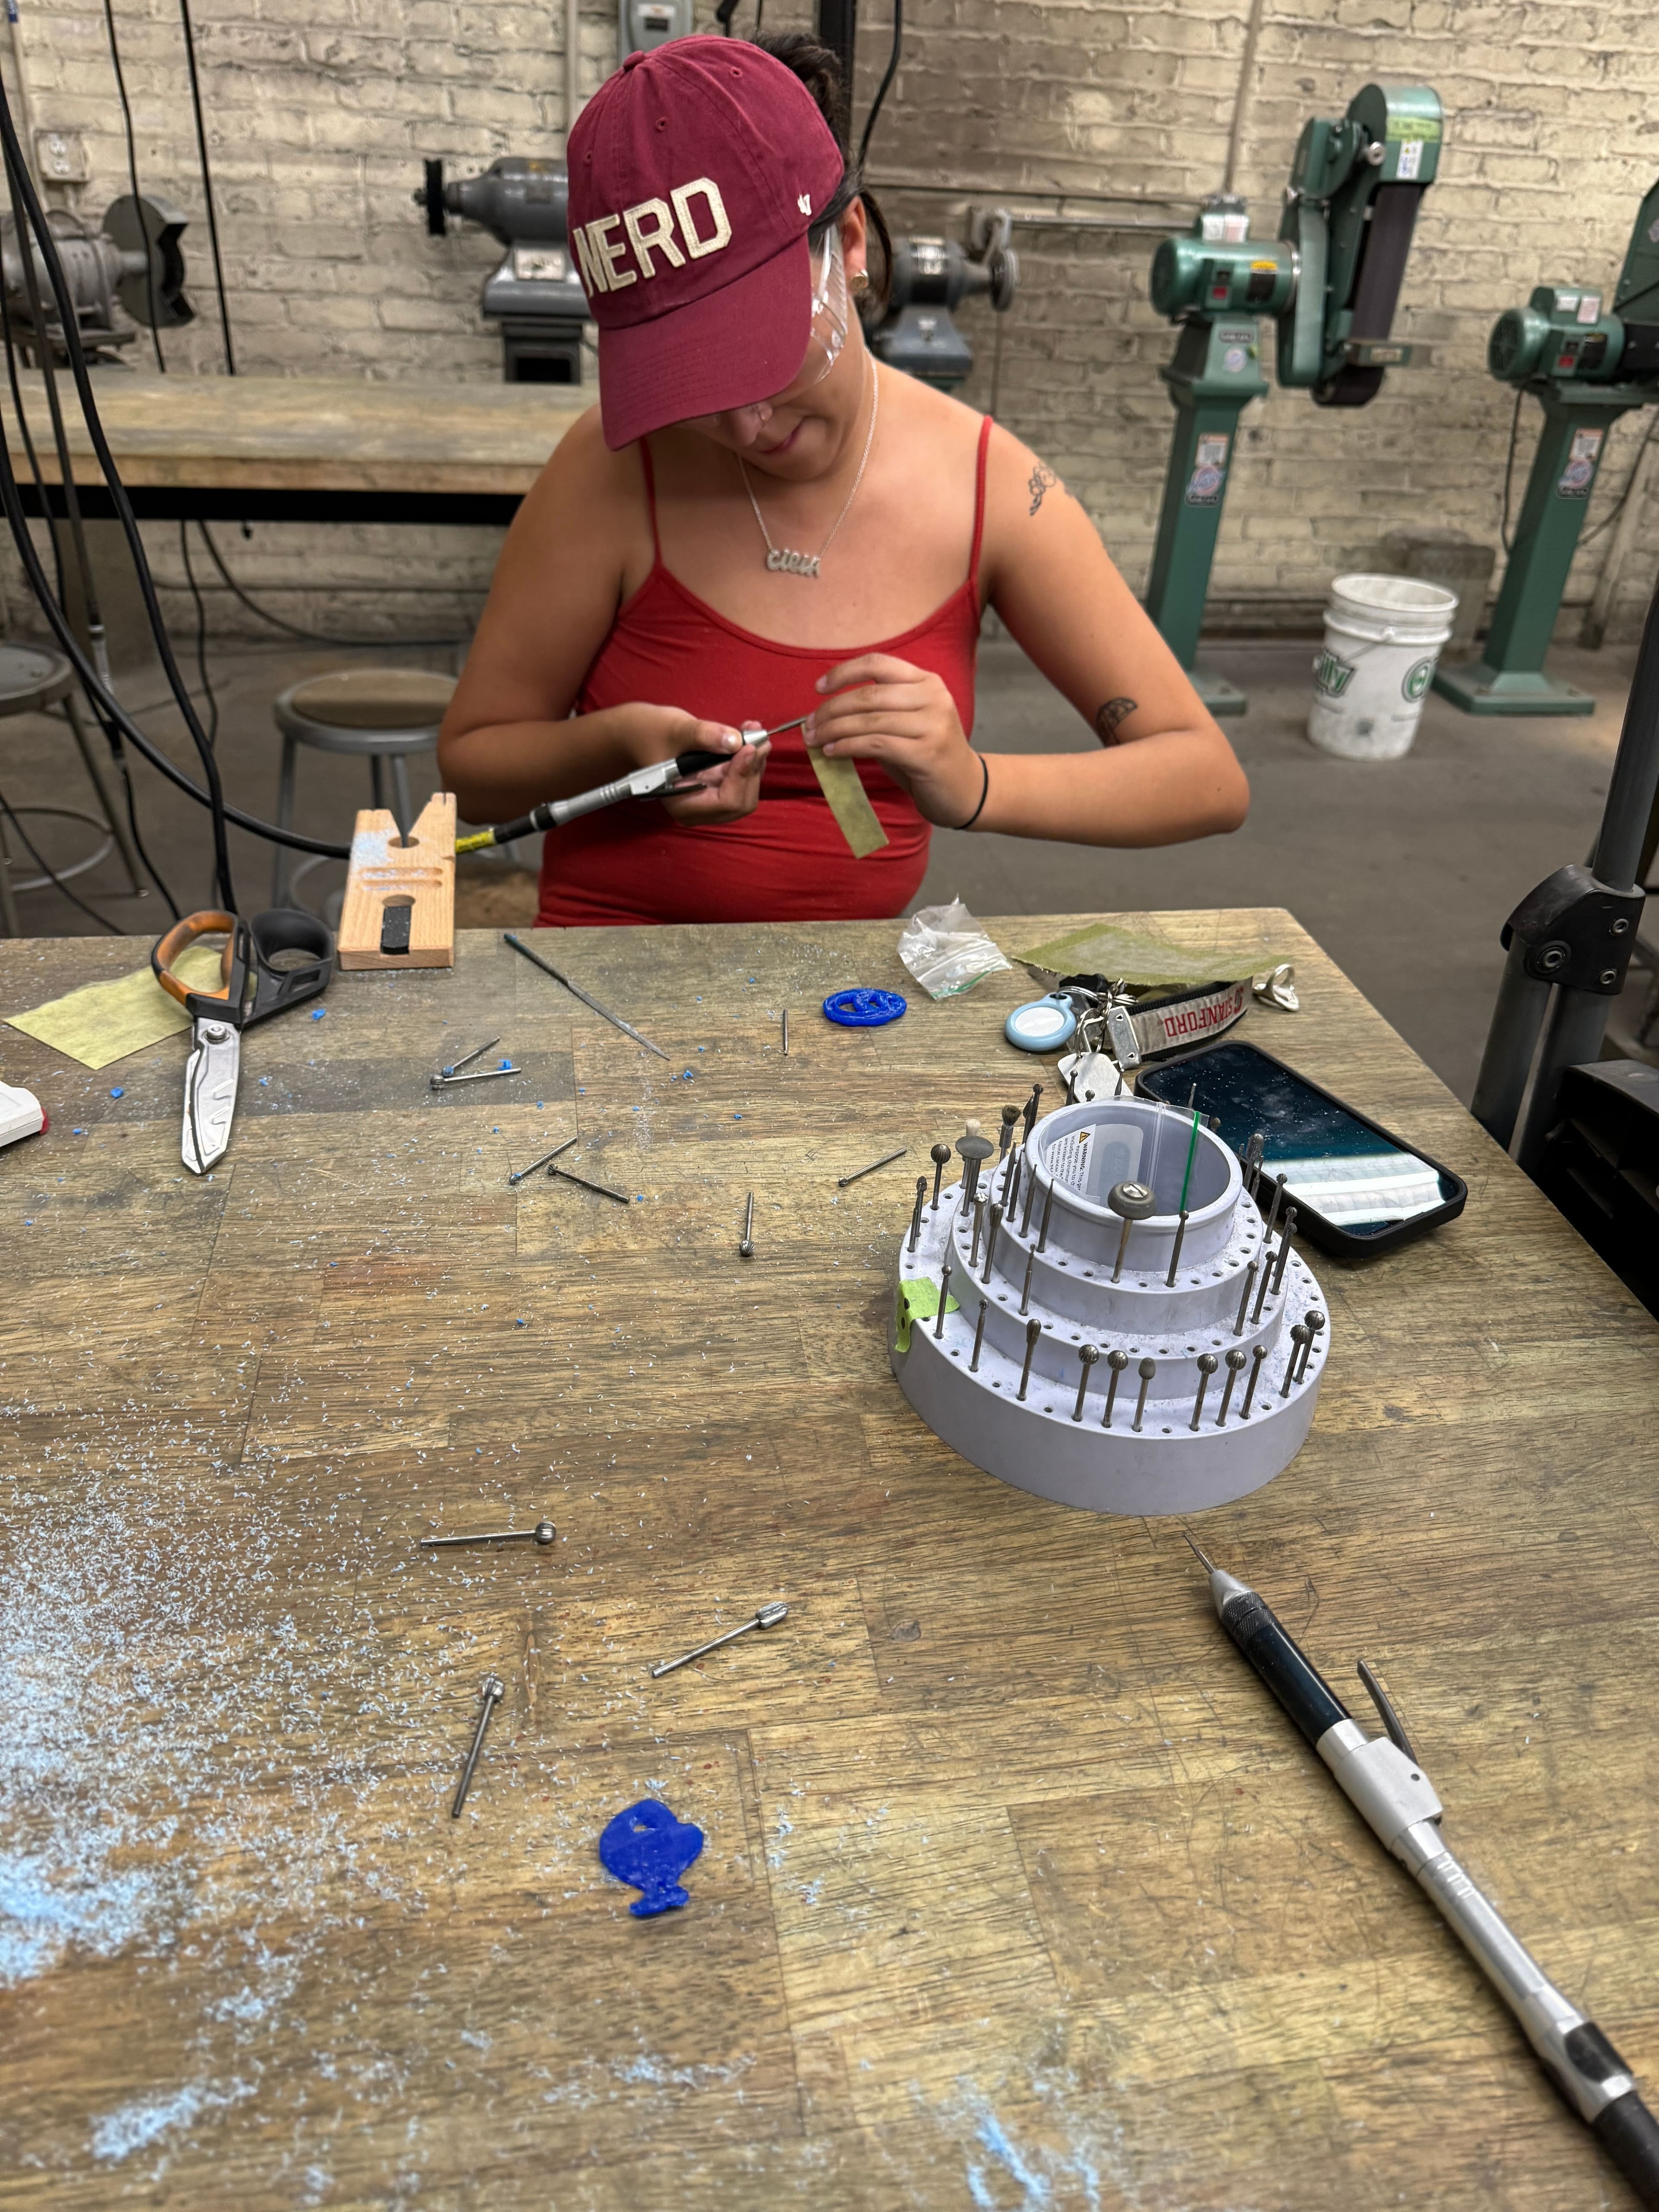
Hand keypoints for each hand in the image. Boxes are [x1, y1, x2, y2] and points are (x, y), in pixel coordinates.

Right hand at [621, 705, 769, 826]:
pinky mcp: (715, 786)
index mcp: (684, 805)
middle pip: (742, 801)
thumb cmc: (648, 733)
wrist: (637, 733)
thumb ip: (703, 736)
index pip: (726, 802)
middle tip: (758, 738)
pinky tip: (747, 737)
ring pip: (746, 790)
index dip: (742, 775)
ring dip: (753, 762)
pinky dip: (748, 759)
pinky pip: (741, 779)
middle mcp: (699, 809)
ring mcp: (709, 799)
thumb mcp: (674, 729)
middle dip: (752, 769)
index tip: (748, 748)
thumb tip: (734, 742)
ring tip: (753, 731)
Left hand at [805, 655, 983, 827]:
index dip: (843, 672)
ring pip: (869, 720)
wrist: (965, 789)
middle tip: (809, 724)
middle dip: (831, 709)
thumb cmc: (928, 754)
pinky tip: (832, 753)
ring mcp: (933, 724)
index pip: (878, 664)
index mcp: (927, 681)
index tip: (819, 688)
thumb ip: (877, 710)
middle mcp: (933, 697)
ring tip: (814, 740)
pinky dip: (848, 747)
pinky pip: (876, 744)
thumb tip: (827, 713)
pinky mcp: (926, 753)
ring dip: (834, 730)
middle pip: (869, 694)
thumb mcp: (906, 722)